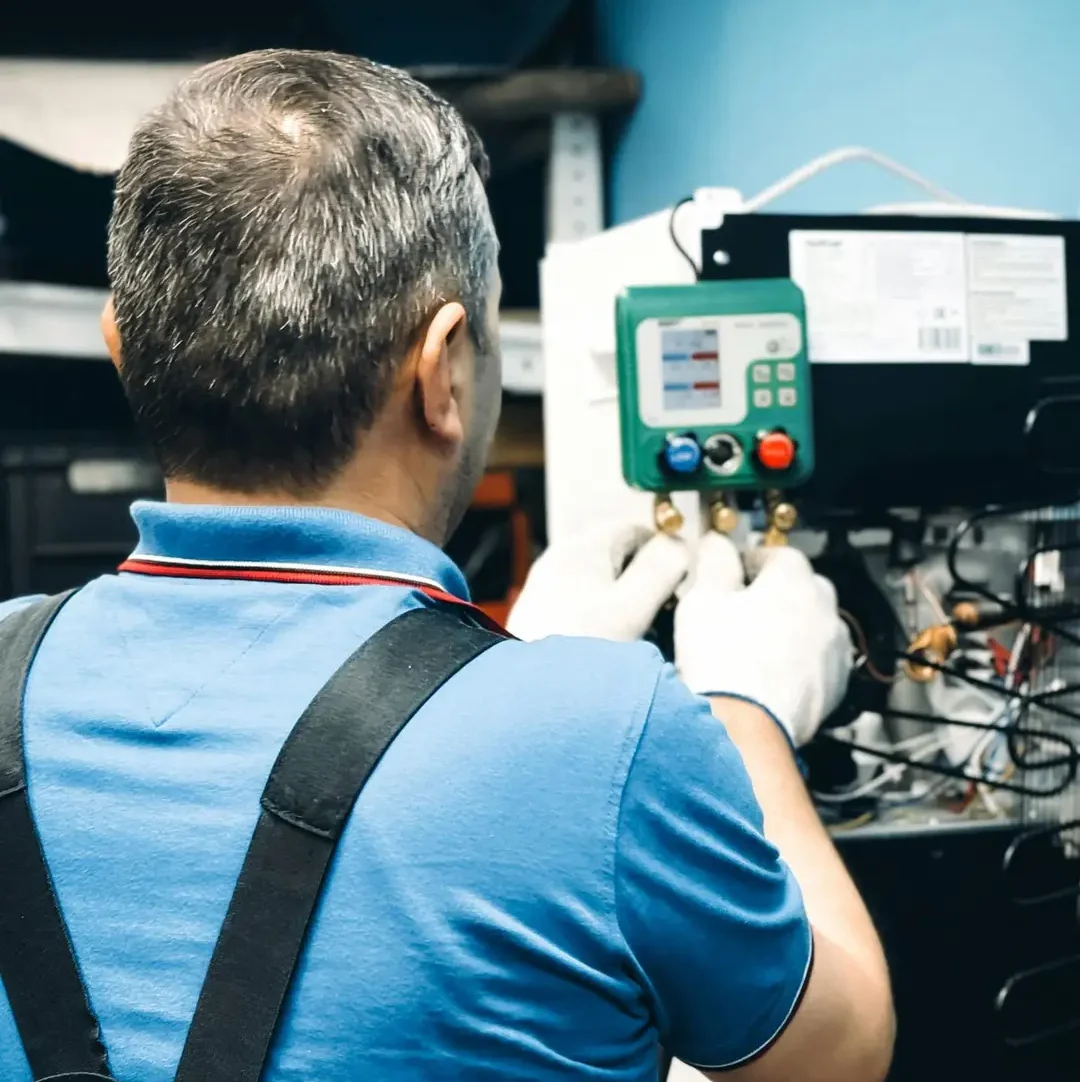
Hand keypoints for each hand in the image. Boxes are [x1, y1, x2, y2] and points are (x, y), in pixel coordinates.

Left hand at [507, 521, 688, 641]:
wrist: (523, 693)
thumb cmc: (578, 647)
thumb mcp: (630, 608)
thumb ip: (660, 570)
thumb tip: (679, 544)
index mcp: (582, 547)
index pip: (634, 530)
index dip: (663, 553)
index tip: (678, 586)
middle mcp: (560, 560)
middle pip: (617, 558)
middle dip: (645, 582)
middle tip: (662, 616)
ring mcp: (546, 588)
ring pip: (601, 584)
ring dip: (626, 605)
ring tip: (637, 637)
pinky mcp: (540, 616)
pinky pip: (582, 607)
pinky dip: (602, 621)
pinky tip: (608, 649)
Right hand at [675, 532, 852, 744]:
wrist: (744, 727)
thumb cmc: (723, 662)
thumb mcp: (703, 599)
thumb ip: (714, 562)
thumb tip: (717, 544)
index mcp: (794, 580)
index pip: (778, 554)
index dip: (752, 560)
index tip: (734, 571)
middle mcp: (824, 610)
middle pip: (803, 588)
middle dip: (777, 593)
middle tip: (743, 607)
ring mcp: (834, 650)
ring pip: (813, 626)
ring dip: (791, 628)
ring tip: (755, 645)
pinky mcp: (836, 686)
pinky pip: (819, 661)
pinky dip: (800, 662)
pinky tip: (771, 674)